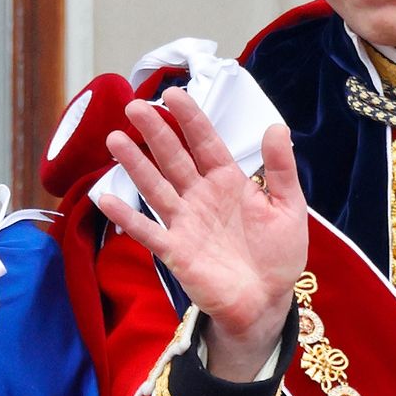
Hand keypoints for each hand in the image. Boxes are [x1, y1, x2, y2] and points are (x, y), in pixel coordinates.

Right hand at [97, 87, 305, 381]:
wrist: (267, 302)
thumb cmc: (277, 255)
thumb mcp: (289, 208)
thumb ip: (281, 169)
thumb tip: (276, 126)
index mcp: (228, 181)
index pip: (205, 142)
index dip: (189, 118)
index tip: (173, 93)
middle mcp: (201, 196)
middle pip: (174, 158)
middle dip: (155, 132)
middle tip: (135, 107)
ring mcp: (185, 222)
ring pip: (155, 187)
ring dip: (135, 165)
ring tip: (115, 140)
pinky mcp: (175, 251)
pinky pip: (148, 231)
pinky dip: (127, 217)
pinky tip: (105, 198)